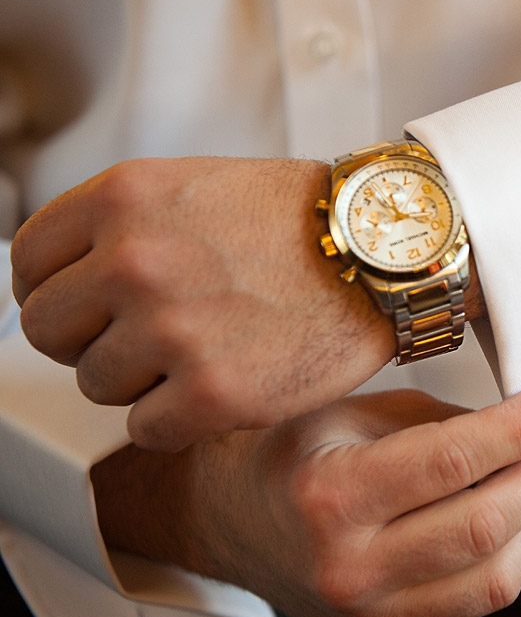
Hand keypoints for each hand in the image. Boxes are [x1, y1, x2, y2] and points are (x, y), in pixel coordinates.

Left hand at [10, 156, 482, 450]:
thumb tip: (62, 279)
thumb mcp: (197, 186)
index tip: (90, 307)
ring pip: (97, 385)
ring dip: (142, 381)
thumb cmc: (306, 223)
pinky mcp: (214, 393)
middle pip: (49, 332)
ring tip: (204, 354)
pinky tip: (223, 387)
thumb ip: (122, 224)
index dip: (58, 292)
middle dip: (92, 340)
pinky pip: (146, 430)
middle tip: (150, 338)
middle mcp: (135, 261)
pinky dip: (180, 420)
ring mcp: (172, 330)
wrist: (390, 255)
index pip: (27, 264)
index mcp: (124, 198)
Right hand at [91, 383, 520, 616]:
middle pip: (485, 526)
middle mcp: (348, 567)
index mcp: (331, 495)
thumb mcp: (348, 411)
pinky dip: (506, 560)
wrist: (233, 524)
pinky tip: (504, 523)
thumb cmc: (292, 459)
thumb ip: (436, 419)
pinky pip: (476, 608)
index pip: (454, 461)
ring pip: (495, 580)